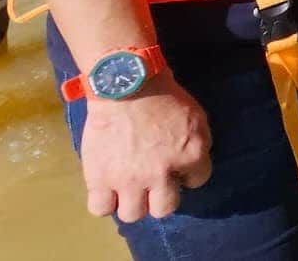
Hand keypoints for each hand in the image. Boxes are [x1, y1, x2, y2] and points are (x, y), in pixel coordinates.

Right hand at [78, 83, 211, 221]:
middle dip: (161, 197)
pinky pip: (100, 208)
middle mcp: (161, 174)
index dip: (186, 173)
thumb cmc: (163, 95)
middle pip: (164, 209)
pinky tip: (108, 189)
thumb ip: (198, 144)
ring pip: (133, 214)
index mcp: (191, 156)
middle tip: (153, 182)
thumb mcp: (196, 117)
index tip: (177, 165)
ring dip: (133, 202)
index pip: (197, 181)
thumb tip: (190, 167)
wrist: (125, 82)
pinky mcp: (100, 177)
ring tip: (129, 187)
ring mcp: (128, 179)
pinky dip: (104, 201)